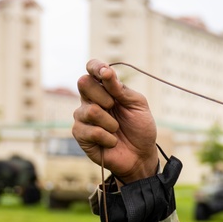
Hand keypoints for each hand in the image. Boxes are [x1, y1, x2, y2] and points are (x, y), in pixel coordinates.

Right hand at [72, 60, 159, 183]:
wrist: (142, 155)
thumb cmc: (140, 128)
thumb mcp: (137, 105)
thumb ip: (121, 89)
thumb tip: (106, 72)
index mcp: (104, 89)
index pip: (92, 69)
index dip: (95, 66)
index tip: (106, 73)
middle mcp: (90, 100)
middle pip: (84, 83)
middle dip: (104, 96)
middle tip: (114, 107)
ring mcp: (83, 117)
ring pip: (90, 110)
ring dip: (110, 122)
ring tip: (116, 129)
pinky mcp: (80, 135)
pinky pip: (92, 131)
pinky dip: (108, 138)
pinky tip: (112, 142)